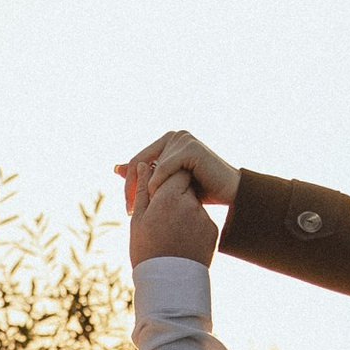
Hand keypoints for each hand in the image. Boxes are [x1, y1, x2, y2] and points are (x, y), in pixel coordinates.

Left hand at [118, 128, 239, 215]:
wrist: (232, 194)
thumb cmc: (203, 191)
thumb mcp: (169, 185)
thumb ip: (146, 175)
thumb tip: (116, 168)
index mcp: (169, 142)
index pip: (137, 161)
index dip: (129, 184)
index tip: (128, 208)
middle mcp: (175, 136)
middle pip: (138, 162)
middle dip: (131, 188)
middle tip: (129, 212)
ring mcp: (183, 139)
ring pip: (150, 168)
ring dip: (146, 191)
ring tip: (143, 211)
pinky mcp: (190, 148)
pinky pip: (164, 168)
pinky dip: (159, 185)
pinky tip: (159, 201)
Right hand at [127, 162, 218, 266]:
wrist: (168, 283)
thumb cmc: (147, 250)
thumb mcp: (138, 219)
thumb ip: (143, 189)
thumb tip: (143, 164)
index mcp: (169, 197)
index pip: (175, 172)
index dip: (166, 178)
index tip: (159, 190)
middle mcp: (191, 203)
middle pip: (186, 186)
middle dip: (176, 193)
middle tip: (164, 213)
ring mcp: (204, 218)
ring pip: (194, 204)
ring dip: (185, 211)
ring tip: (171, 233)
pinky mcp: (213, 231)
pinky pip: (202, 221)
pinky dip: (194, 227)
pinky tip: (182, 241)